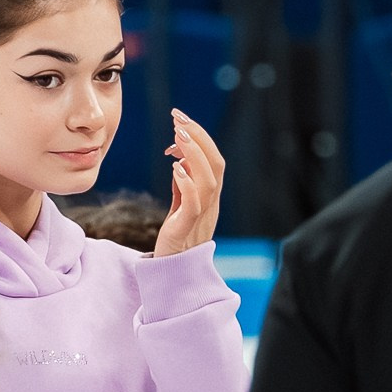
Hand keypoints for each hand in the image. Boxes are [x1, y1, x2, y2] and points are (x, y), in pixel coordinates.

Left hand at [152, 110, 226, 258]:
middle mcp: (211, 205)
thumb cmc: (177, 238)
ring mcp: (201, 218)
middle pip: (216, 165)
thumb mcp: (181, 204)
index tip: (180, 118)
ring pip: (209, 181)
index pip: (214, 160)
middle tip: (178, 118)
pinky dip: (187, 184)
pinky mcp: (186, 230)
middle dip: (199, 137)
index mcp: (211, 197)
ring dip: (194, 154)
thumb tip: (180, 155)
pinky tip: (175, 168)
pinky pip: (194, 205)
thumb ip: (184, 182)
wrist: (174, 274)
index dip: (201, 137)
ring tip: (177, 135)